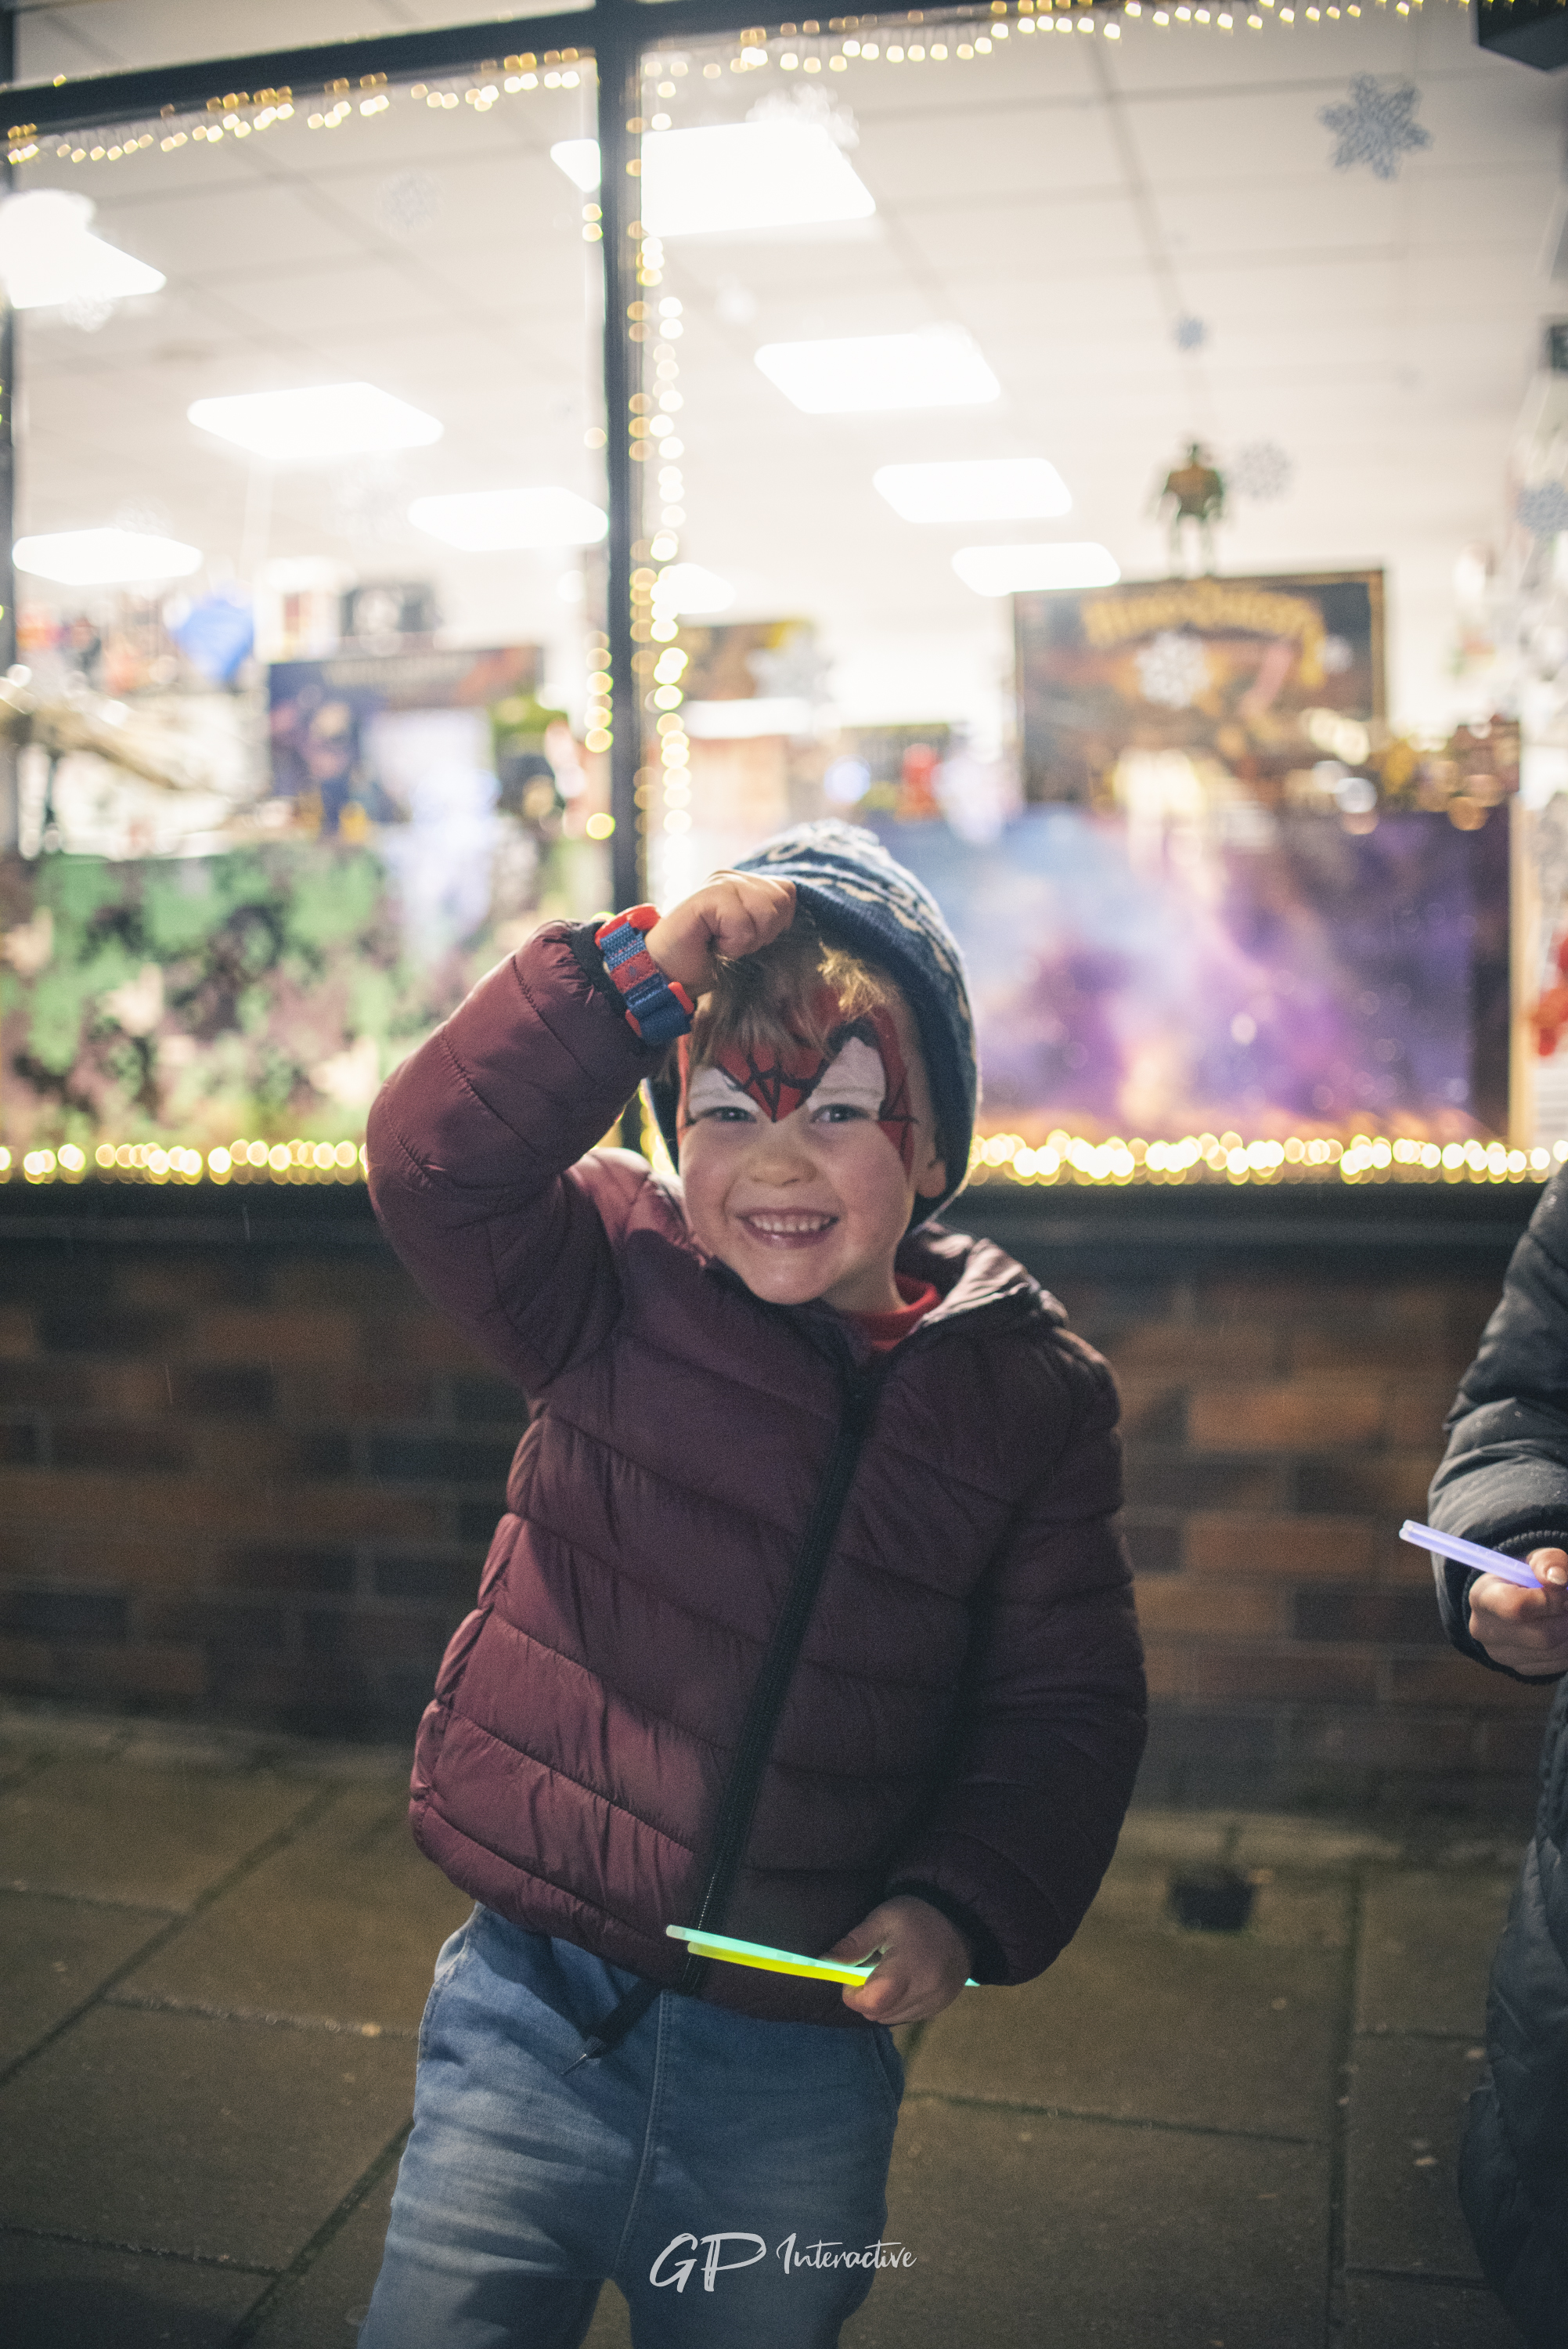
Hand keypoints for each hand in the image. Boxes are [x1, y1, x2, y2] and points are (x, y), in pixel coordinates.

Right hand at [643, 872, 794, 1001]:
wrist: (671, 974)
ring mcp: (720, 883)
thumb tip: (791, 922)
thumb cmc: (712, 960)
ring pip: (766, 912)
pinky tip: (712, 942)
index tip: (748, 939)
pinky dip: (731, 943)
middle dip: (764, 933)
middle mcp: (734, 877)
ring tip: (722, 942)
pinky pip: (741, 924)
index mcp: (748, 883)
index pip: (788, 893)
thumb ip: (771, 922)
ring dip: (747, 940)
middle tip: (733, 942)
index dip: (777, 924)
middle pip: (781, 901)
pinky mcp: (707, 897)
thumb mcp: (751, 941)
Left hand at [824, 1895, 971, 2026]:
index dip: (854, 1994)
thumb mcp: (882, 1920)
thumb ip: (854, 1944)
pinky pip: (909, 2017)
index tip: (854, 1975)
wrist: (961, 1918)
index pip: (871, 2003)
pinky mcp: (941, 2006)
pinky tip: (904, 1982)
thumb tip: (824, 1963)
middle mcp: (924, 1992)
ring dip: (882, 2003)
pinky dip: (898, 2005)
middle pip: (879, 2014)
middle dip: (866, 1997)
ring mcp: (935, 2002)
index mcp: (907, 1969)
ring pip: (892, 2018)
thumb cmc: (917, 1915)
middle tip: (871, 1970)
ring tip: (889, 1974)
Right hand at [1469, 1549, 1567, 1677]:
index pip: (1516, 1607)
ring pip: (1555, 1652)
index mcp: (1482, 1598)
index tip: (1564, 1589)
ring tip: (1563, 1613)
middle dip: (1566, 1618)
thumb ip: (1548, 1561)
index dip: (1550, 1599)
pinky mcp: (1522, 1669)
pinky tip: (1562, 1628)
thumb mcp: (1533, 1560)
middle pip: (1542, 1636)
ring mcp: (1503, 1655)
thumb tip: (1560, 1578)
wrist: (1509, 1601)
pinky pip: (1558, 1663)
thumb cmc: (1523, 1578)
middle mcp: (1486, 1631)